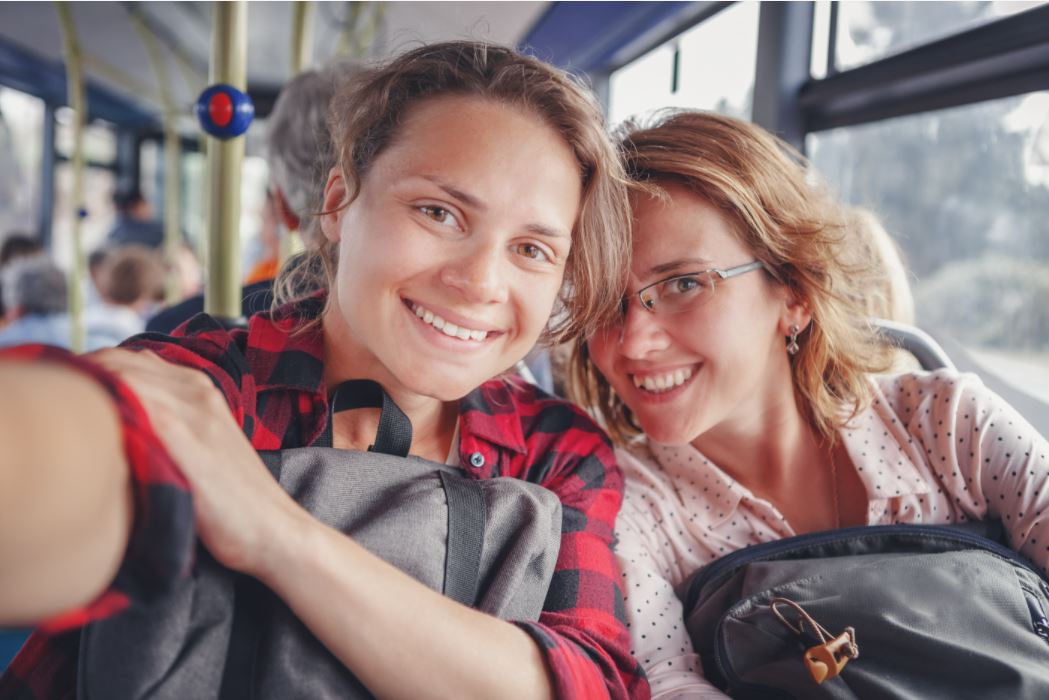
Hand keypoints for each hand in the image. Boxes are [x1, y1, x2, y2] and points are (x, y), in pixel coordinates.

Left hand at [87, 348, 304, 575]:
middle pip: (119, 362)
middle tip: (59, 409)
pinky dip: (105, 408)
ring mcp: (192, 412)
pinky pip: (133, 404)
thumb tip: (121, 415)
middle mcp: (197, 391)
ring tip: (67, 422)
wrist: (272, 530)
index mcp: (201, 389)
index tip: (71, 398)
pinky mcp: (185, 438)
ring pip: (121, 377)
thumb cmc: (233, 501)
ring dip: (86, 391)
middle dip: (81, 378)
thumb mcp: (203, 450)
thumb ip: (169, 424)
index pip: (129, 359)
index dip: (92, 372)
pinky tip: (88, 432)